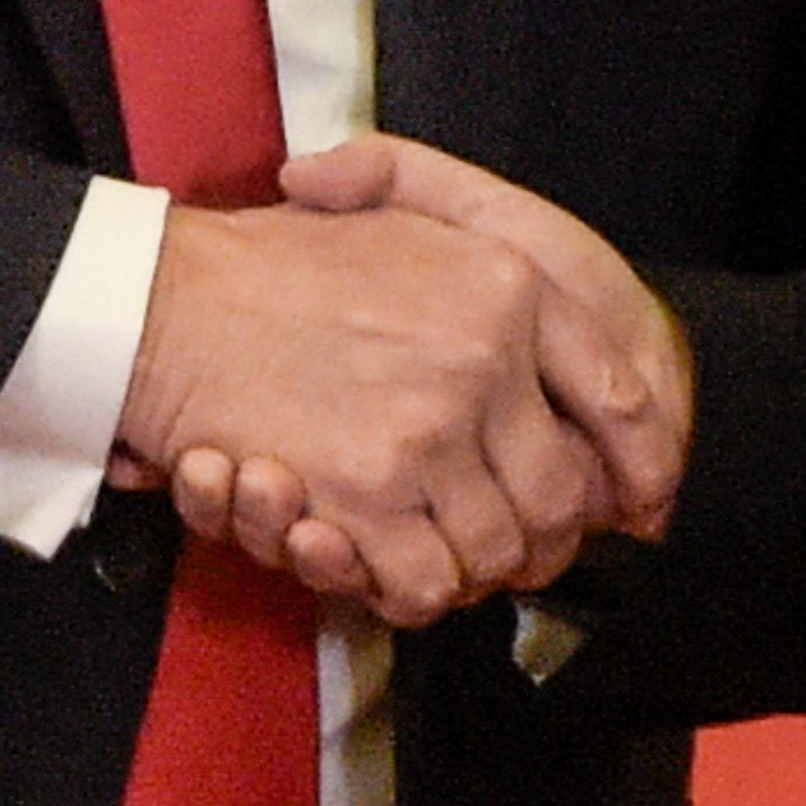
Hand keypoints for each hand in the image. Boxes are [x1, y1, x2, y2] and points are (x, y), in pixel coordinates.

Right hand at [170, 135, 691, 608]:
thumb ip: (496, 261)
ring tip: (430, 551)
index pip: (621, 393)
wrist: (165, 301)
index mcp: (507, 283)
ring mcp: (426, 430)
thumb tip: (578, 354)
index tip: (638, 497)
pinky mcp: (366, 496)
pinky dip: (407, 590)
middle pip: (562, 496)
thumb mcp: (408, 214)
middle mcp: (485, 356)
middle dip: (541, 539)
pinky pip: (425, 583)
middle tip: (508, 550)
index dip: (640, 458)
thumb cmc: (279, 261)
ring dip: (468, 569)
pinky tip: (379, 562)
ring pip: (496, 550)